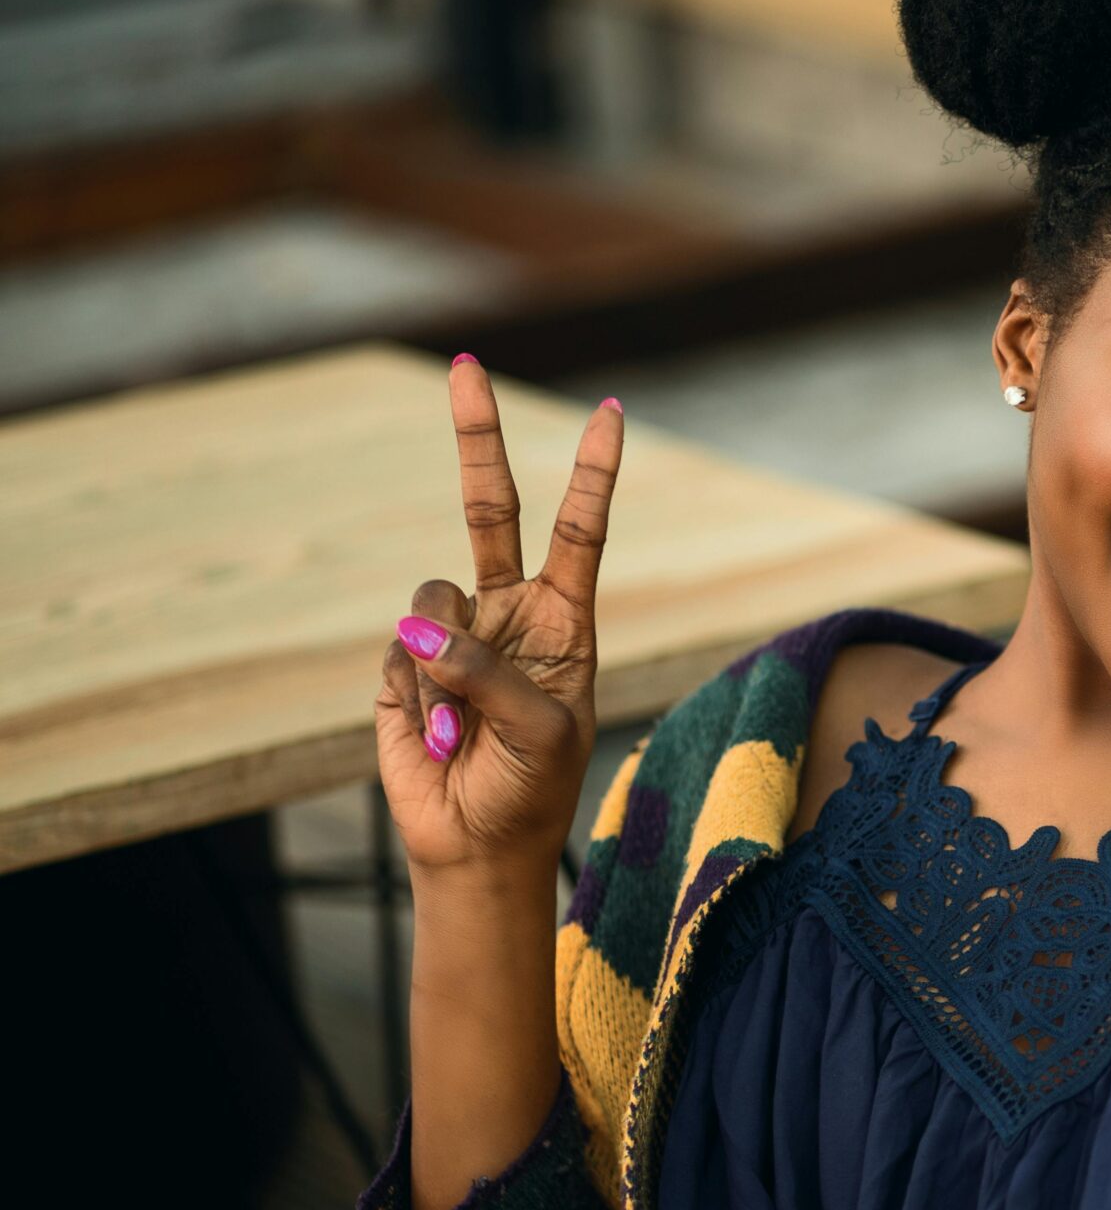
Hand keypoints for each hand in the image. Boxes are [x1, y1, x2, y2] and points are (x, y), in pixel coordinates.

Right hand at [372, 356, 624, 878]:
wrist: (477, 844)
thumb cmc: (533, 789)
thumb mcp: (543, 733)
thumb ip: (491, 674)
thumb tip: (422, 626)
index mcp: (566, 619)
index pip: (582, 530)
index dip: (594, 472)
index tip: (611, 410)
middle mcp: (509, 611)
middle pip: (489, 508)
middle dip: (476, 436)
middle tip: (465, 365)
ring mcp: (452, 631)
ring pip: (431, 598)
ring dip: (444, 666)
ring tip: (464, 730)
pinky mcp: (402, 661)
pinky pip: (399, 654)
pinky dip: (417, 699)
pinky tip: (435, 739)